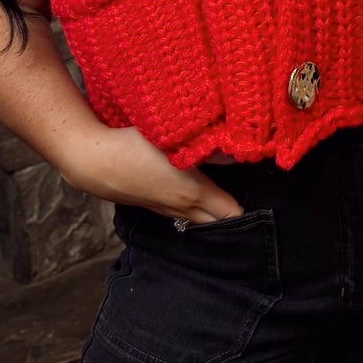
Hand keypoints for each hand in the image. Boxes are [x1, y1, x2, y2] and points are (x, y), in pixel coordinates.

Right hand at [59, 122, 244, 221]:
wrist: (91, 162)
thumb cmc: (132, 144)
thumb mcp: (174, 138)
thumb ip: (209, 142)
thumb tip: (239, 145)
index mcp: (194, 192)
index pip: (233, 214)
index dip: (253, 213)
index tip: (270, 204)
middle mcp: (183, 208)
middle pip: (220, 224)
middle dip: (237, 217)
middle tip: (255, 202)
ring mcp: (165, 211)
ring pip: (201, 220)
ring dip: (216, 214)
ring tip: (231, 198)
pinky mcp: (152, 208)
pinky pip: (183, 214)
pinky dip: (196, 209)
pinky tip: (198, 194)